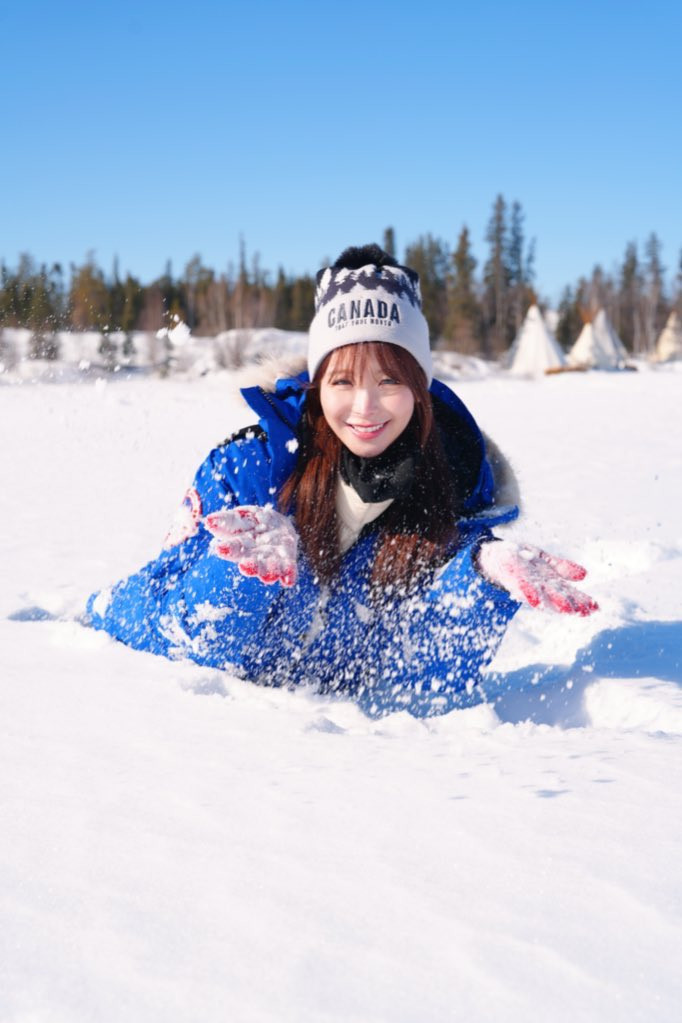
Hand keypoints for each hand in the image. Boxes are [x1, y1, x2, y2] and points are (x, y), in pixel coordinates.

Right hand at [204, 506, 297, 586]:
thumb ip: (225, 520)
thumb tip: (208, 521)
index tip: (220, 549)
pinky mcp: (288, 558)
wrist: (276, 526)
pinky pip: (289, 568)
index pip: (234, 547)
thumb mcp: (240, 517)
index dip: (228, 549)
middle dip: (249, 566)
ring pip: (269, 568)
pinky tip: (288, 580)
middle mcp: (256, 555)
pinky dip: (289, 573)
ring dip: (269, 572)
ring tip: (267, 576)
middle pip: (252, 562)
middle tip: (245, 567)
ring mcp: (272, 558)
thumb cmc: (253, 522)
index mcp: (241, 545)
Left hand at [477, 540, 597, 615]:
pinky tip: (535, 602)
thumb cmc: (521, 560)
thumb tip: (585, 575)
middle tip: (584, 613)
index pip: (570, 593)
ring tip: (566, 610)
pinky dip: (529, 594)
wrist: (493, 557)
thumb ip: (562, 568)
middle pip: (558, 596)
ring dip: (553, 603)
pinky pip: (521, 587)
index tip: (596, 608)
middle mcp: (540, 587)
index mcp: (550, 582)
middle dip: (570, 604)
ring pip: (542, 595)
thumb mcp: (544, 560)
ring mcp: (527, 584)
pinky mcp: (513, 578)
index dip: (582, 600)